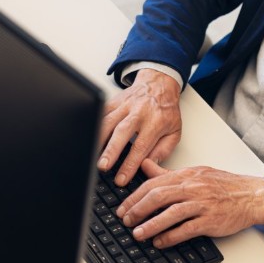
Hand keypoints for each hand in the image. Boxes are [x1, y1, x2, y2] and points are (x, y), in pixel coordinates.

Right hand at [99, 69, 182, 184]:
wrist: (159, 83)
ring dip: (98, 139)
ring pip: (108, 122)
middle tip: (103, 167)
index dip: (130, 164)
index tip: (121, 179)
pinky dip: (94, 126)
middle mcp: (139, 112)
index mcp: (156, 121)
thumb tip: (148, 165)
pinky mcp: (114, 101)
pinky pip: (102, 113)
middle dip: (111, 151)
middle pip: (122, 132)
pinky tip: (89, 139)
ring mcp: (125, 106)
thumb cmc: (166, 110)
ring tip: (91, 155)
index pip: (141, 146)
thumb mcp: (174, 132)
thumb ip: (163, 150)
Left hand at [116, 159, 263, 247]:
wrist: (251, 196)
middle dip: (138, 210)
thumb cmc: (225, 186)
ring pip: (171, 213)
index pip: (154, 183)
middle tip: (125, 220)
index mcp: (187, 175)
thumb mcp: (195, 173)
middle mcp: (194, 187)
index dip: (135, 196)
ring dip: (151, 225)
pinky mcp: (211, 220)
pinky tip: (160, 242)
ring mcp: (203, 204)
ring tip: (137, 234)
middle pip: (159, 196)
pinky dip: (171, 236)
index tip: (123, 207)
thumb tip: (144, 166)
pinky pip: (187, 229)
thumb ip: (168, 173)